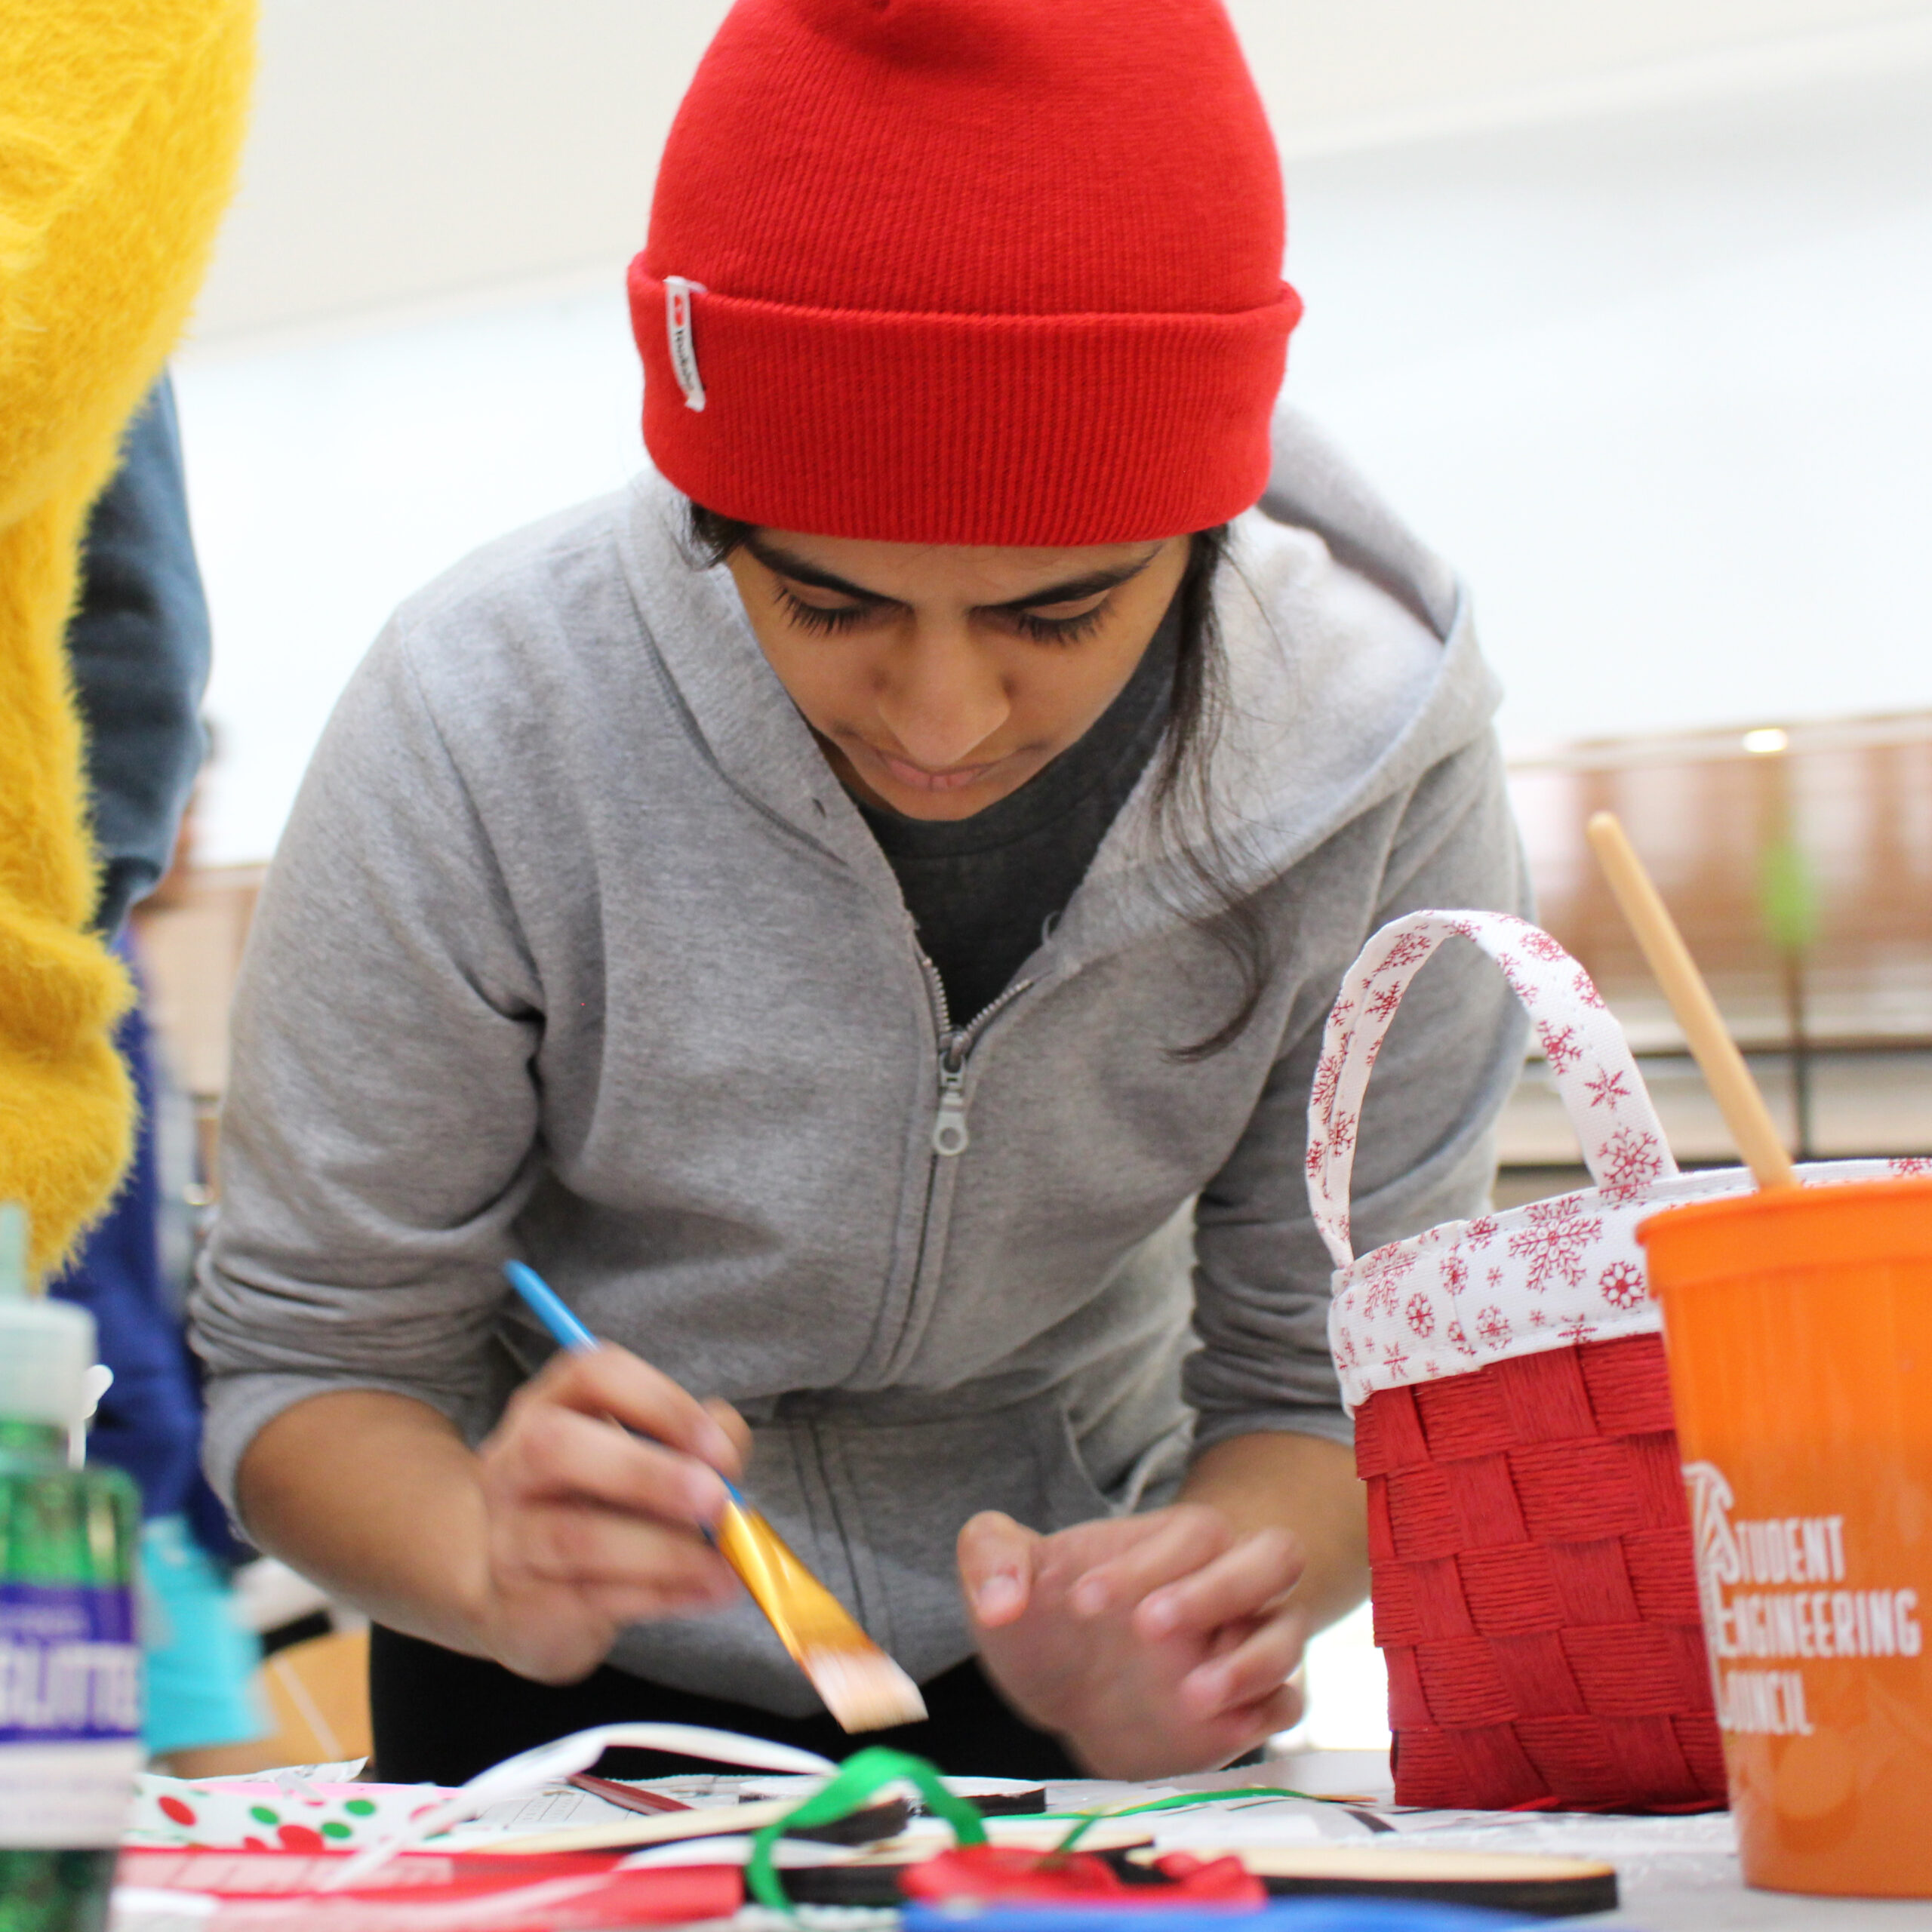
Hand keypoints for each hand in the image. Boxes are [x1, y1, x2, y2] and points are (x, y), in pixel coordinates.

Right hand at [471, 1345, 749, 1682]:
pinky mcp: (521, 1603)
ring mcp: (508, 1536)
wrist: (533, 1598)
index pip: (594, 1375)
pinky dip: (664, 1594)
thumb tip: (729, 1451)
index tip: (719, 1450)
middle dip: (646, 1473)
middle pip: (556, 1446)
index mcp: (552, 1406)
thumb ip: (696, 1445)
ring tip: (725, 1564)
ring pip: (575, 1536)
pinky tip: (709, 1590)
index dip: (663, 1404)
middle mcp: (514, 1462)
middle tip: (717, 1501)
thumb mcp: (647, 1459)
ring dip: (666, 1551)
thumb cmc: (605, 1507)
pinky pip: (593, 1597)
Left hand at [958, 1504, 1306, 1778]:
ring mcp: (1240, 1646)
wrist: (1073, 1689)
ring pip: (1287, 1633)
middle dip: (1221, 1588)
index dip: (1144, 1562)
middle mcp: (1221, 1585)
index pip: (1190, 1532)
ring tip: (1189, 1695)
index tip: (1081, 1602)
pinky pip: (1287, 1702)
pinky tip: (1218, 1728)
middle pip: (1274, 1558)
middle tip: (1148, 1626)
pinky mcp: (1247, 1709)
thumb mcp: (1005, 1571)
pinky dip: (1265, 1712)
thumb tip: (1000, 1600)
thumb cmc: (1051, 1616)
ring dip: (1249, 1662)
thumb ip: (991, 1557)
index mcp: (1172, 1541)